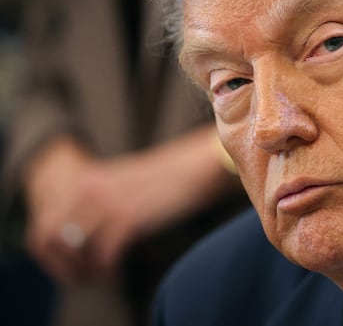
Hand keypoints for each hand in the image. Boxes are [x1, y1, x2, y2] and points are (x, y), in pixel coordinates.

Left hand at [24, 127, 239, 283]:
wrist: (197, 167)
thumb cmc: (167, 179)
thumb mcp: (122, 185)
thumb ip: (98, 202)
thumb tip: (82, 237)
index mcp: (84, 179)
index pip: (43, 223)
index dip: (50, 252)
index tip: (71, 266)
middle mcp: (88, 189)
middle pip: (51, 239)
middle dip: (64, 265)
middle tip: (84, 276)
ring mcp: (108, 204)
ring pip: (76, 250)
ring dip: (87, 271)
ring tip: (103, 276)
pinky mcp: (129, 219)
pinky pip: (104, 256)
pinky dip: (108, 271)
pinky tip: (117, 274)